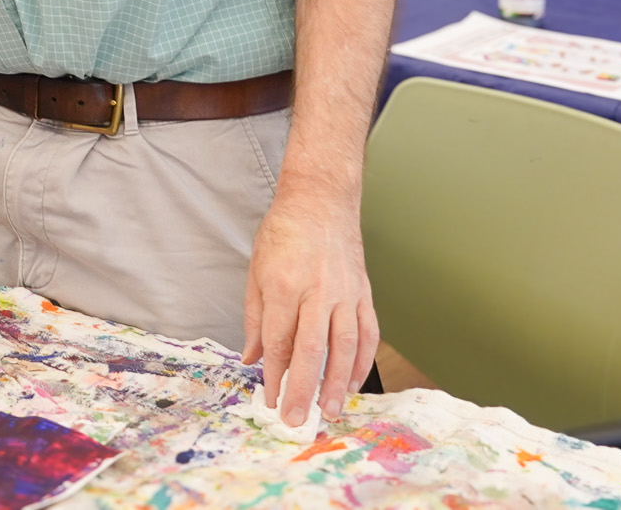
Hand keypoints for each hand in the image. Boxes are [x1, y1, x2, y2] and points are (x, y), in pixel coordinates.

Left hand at [241, 185, 377, 426]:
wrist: (320, 202)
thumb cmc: (283, 234)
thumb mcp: (255, 271)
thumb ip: (256, 318)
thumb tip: (252, 358)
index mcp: (285, 285)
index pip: (279, 340)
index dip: (274, 374)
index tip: (270, 399)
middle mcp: (318, 292)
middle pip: (311, 349)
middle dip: (303, 388)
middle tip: (297, 418)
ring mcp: (345, 293)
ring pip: (346, 346)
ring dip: (338, 383)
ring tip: (331, 410)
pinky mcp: (364, 293)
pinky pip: (368, 333)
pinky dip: (363, 361)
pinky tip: (355, 382)